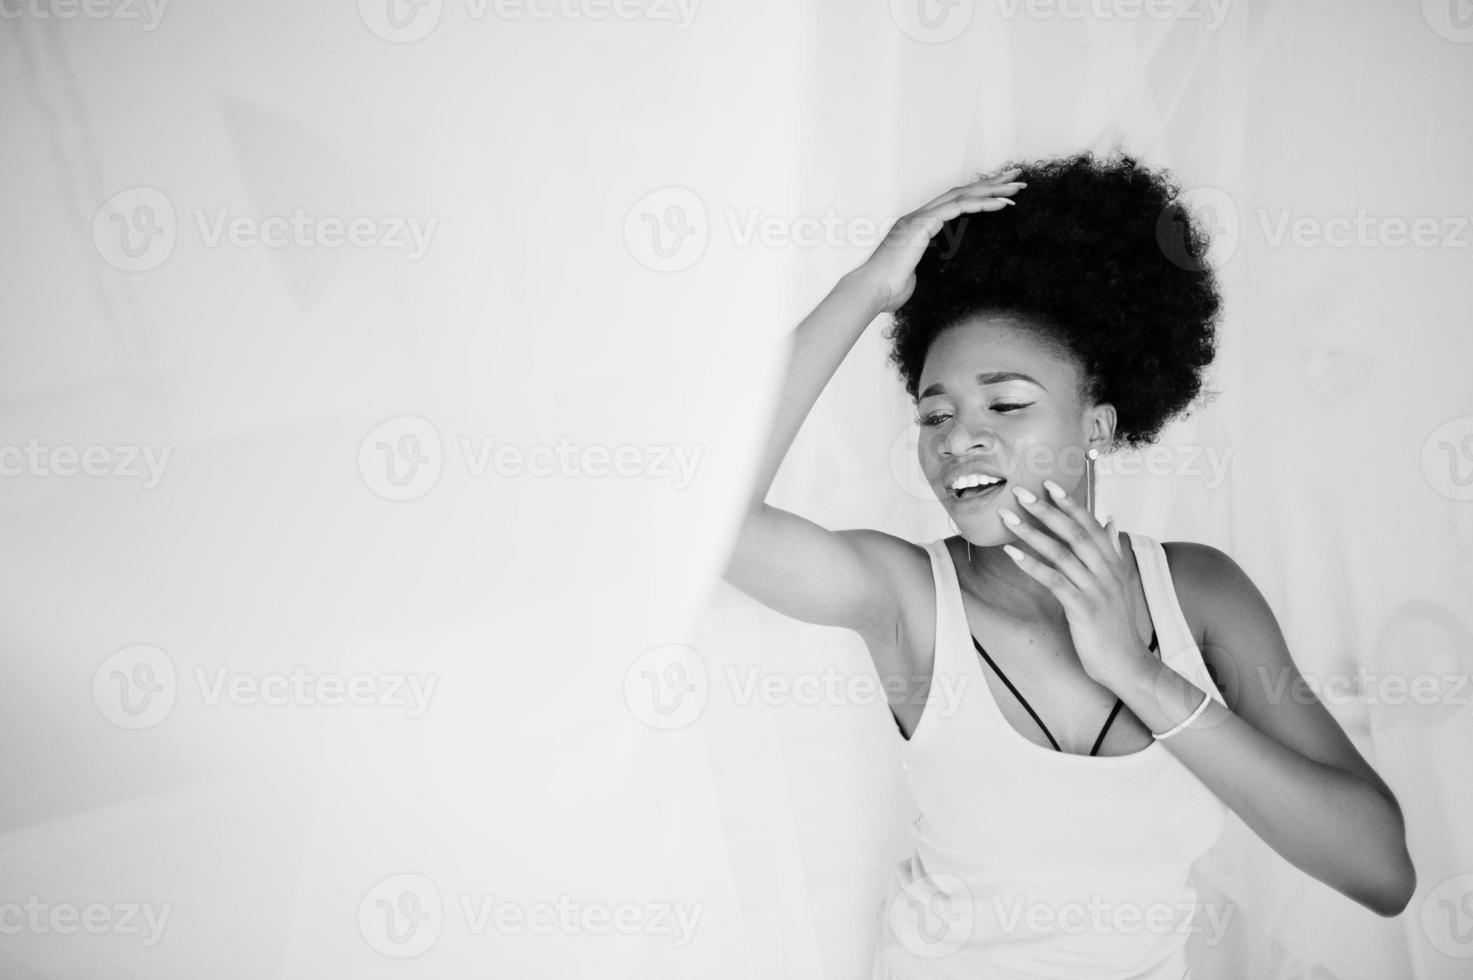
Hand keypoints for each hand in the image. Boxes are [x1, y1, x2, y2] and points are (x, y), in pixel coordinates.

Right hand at [849, 169, 1025, 313]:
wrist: (872, 291)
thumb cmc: (888, 290)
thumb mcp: (914, 277)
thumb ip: (923, 270)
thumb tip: (925, 278)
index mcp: (916, 227)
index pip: (953, 203)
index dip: (978, 196)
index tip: (1001, 193)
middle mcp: (918, 216)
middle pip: (961, 191)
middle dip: (991, 183)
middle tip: (1016, 176)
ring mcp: (919, 217)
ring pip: (963, 194)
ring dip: (993, 189)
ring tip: (1018, 186)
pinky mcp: (923, 223)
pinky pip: (959, 206)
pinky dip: (982, 203)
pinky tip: (1003, 203)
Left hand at [995, 481, 1156, 691]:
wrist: (1128, 664)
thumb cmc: (1117, 626)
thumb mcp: (1118, 584)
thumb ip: (1112, 552)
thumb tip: (1110, 522)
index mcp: (1114, 563)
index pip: (1091, 524)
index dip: (1070, 503)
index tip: (1049, 484)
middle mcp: (1106, 571)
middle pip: (1074, 532)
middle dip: (1045, 510)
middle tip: (1020, 493)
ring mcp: (1096, 589)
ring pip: (1061, 553)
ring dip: (1031, 533)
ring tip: (1007, 519)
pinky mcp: (1083, 608)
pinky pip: (1054, 581)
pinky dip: (1032, 565)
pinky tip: (1012, 554)